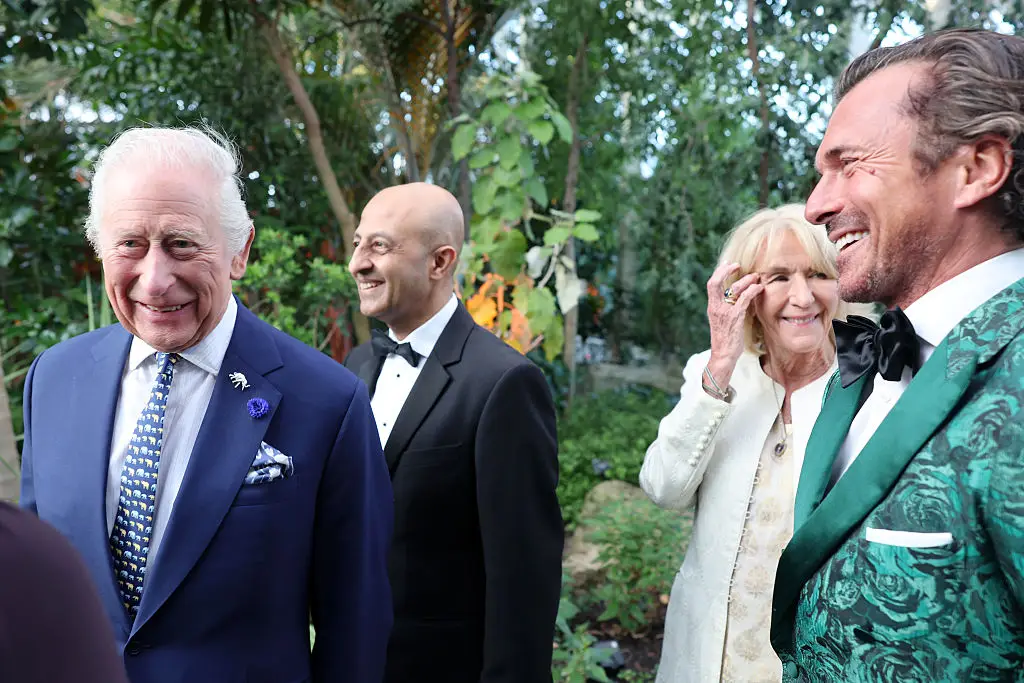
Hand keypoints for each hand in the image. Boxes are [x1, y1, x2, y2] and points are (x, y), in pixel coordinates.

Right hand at [705, 262, 763, 388]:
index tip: (727, 264)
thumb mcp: (722, 321)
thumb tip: (736, 297)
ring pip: (733, 289)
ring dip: (746, 280)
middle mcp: (715, 308)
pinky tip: (759, 288)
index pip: (711, 285)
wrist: (723, 355)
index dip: (719, 272)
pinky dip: (753, 291)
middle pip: (715, 283)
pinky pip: (744, 299)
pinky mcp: (735, 318)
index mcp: (712, 307)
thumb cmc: (725, 339)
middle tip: (739, 265)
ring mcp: (724, 312)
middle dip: (726, 271)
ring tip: (756, 277)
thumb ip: (726, 308)